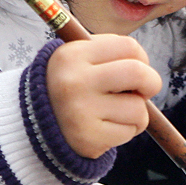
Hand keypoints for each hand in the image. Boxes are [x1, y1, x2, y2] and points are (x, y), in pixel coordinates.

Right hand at [46, 34, 161, 157]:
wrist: (33, 127)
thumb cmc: (68, 89)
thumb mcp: (77, 61)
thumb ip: (109, 56)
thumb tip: (147, 66)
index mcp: (72, 55)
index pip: (128, 47)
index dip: (142, 58)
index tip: (138, 66)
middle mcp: (74, 81)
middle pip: (138, 73)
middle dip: (151, 83)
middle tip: (146, 90)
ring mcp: (80, 111)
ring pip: (138, 108)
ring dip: (136, 113)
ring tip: (115, 113)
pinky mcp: (88, 138)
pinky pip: (129, 131)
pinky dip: (125, 131)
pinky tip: (106, 128)